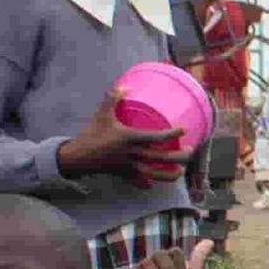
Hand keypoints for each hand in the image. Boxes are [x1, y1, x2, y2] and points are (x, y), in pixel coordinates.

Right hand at [56, 94, 190, 183]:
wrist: (79, 157)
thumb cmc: (92, 134)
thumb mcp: (102, 114)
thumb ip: (113, 98)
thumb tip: (125, 85)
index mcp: (130, 139)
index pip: (157, 138)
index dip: (173, 134)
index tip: (184, 130)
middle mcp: (133, 154)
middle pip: (162, 159)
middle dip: (180, 157)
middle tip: (189, 151)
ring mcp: (130, 167)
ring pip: (156, 175)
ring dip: (170, 175)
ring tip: (180, 171)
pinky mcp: (125, 176)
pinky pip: (141, 182)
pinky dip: (149, 183)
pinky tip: (155, 183)